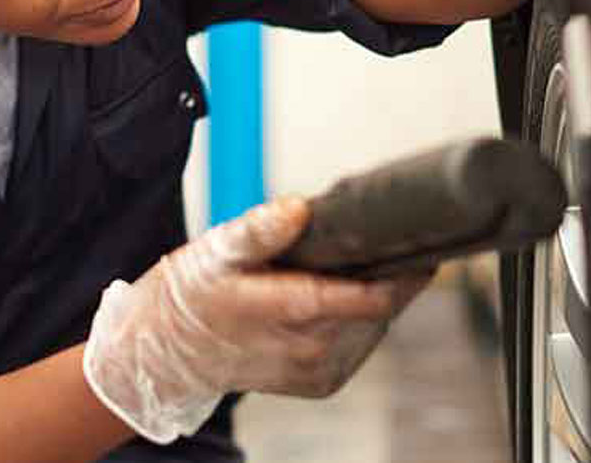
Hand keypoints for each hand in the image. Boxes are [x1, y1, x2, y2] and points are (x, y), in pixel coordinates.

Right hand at [82, 197, 430, 443]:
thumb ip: (262, 230)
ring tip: (340, 268)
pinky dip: (356, 318)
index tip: (422, 243)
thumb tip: (299, 208)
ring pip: (374, 325)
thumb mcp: (218, 250)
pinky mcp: (320, 382)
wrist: (167, 351)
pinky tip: (331, 298)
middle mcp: (312, 349)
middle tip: (369, 240)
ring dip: (370, 296)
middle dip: (384, 273)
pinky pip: (358, 342)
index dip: (406, 271)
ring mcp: (318, 371)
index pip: (375, 298)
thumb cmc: (193, 295)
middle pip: (382, 308)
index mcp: (293, 313)